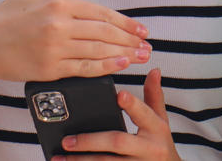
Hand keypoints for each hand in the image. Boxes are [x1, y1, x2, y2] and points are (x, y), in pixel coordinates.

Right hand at [0, 0, 150, 82]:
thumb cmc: (7, 17)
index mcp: (58, 4)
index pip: (100, 12)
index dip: (124, 22)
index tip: (141, 28)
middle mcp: (59, 25)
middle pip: (104, 32)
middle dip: (130, 39)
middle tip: (147, 44)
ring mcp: (55, 48)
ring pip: (98, 51)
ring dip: (124, 54)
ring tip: (141, 56)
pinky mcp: (51, 69)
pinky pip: (84, 68)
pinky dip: (106, 67)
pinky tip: (121, 65)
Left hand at [56, 68, 180, 160]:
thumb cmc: (161, 145)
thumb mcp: (162, 120)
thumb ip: (154, 96)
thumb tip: (154, 70)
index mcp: (157, 129)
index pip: (144, 114)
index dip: (132, 105)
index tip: (119, 94)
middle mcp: (148, 149)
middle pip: (118, 142)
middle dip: (91, 141)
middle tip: (68, 139)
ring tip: (60, 157)